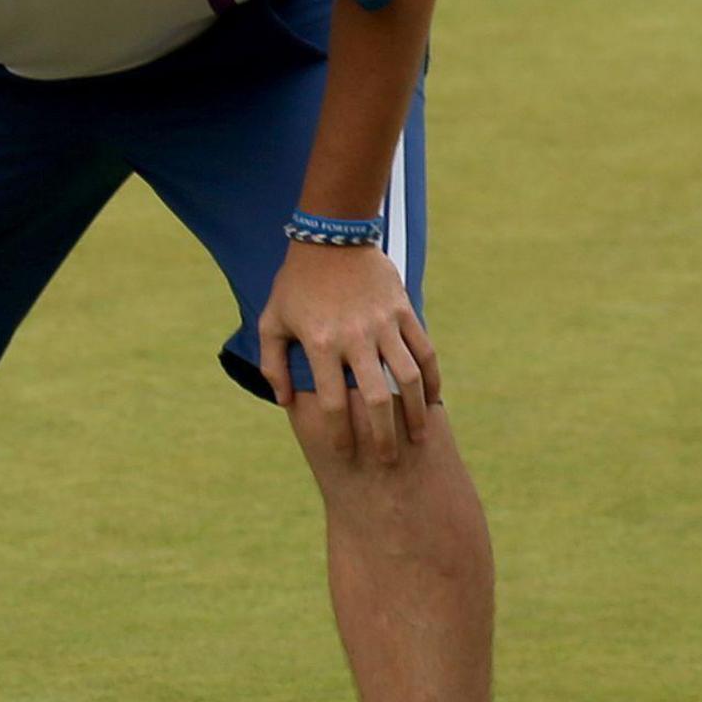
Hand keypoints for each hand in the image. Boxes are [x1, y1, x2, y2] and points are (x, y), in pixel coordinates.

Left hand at [258, 243, 440, 463]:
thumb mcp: (270, 322)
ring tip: (417, 438)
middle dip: (382, 436)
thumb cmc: (294, 284)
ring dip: (415, 413)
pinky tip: (431, 401)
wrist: (331, 239)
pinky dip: (431, 379)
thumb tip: (283, 401)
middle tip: (386, 461)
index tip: (344, 453)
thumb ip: (272, 363)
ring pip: (408, 378)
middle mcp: (354, 339)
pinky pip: (425, 351)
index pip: (331, 402)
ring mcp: (383, 325)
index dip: (339, 433)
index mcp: (319, 344)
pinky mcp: (404, 312)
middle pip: (376, 399)